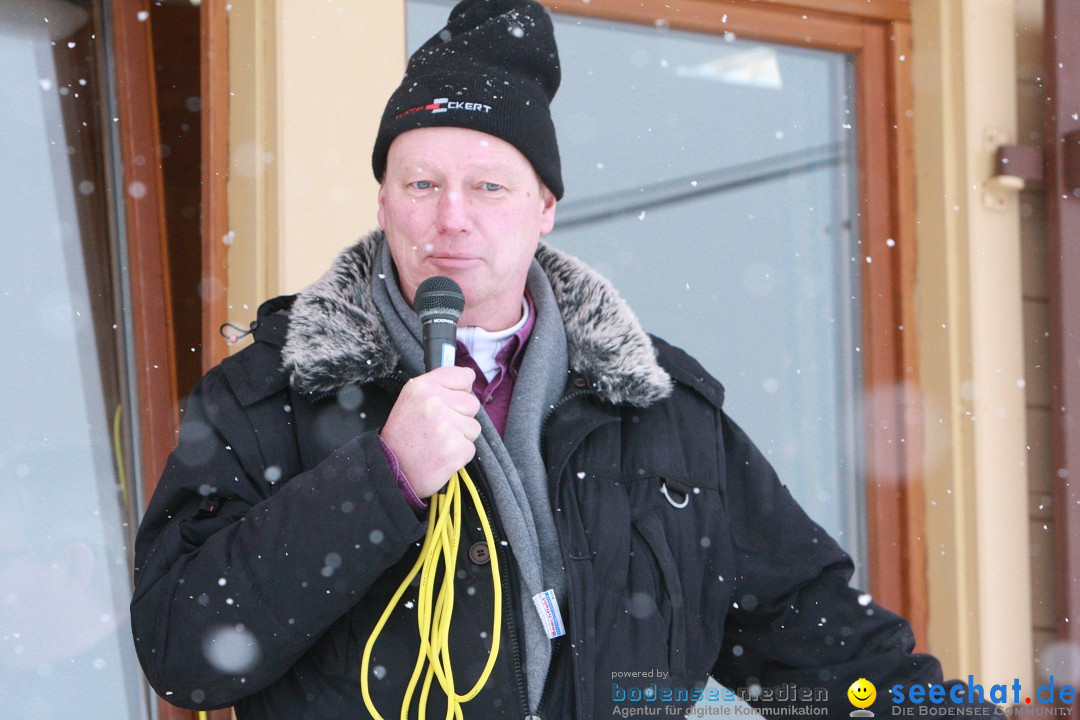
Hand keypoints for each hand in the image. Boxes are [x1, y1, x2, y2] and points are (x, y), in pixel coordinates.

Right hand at [379, 366, 481, 497]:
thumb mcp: (410, 400)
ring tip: (438, 442)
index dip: (461, 391)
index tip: (451, 402)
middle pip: (472, 403)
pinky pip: (471, 447)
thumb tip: (469, 377)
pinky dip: (459, 454)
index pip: (463, 376)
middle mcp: (435, 403)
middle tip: (439, 428)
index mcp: (423, 387)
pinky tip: (441, 455)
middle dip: (461, 416)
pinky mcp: (457, 449)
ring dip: (461, 436)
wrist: (391, 470)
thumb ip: (438, 386)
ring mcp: (447, 426)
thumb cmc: (403, 435)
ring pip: (474, 426)